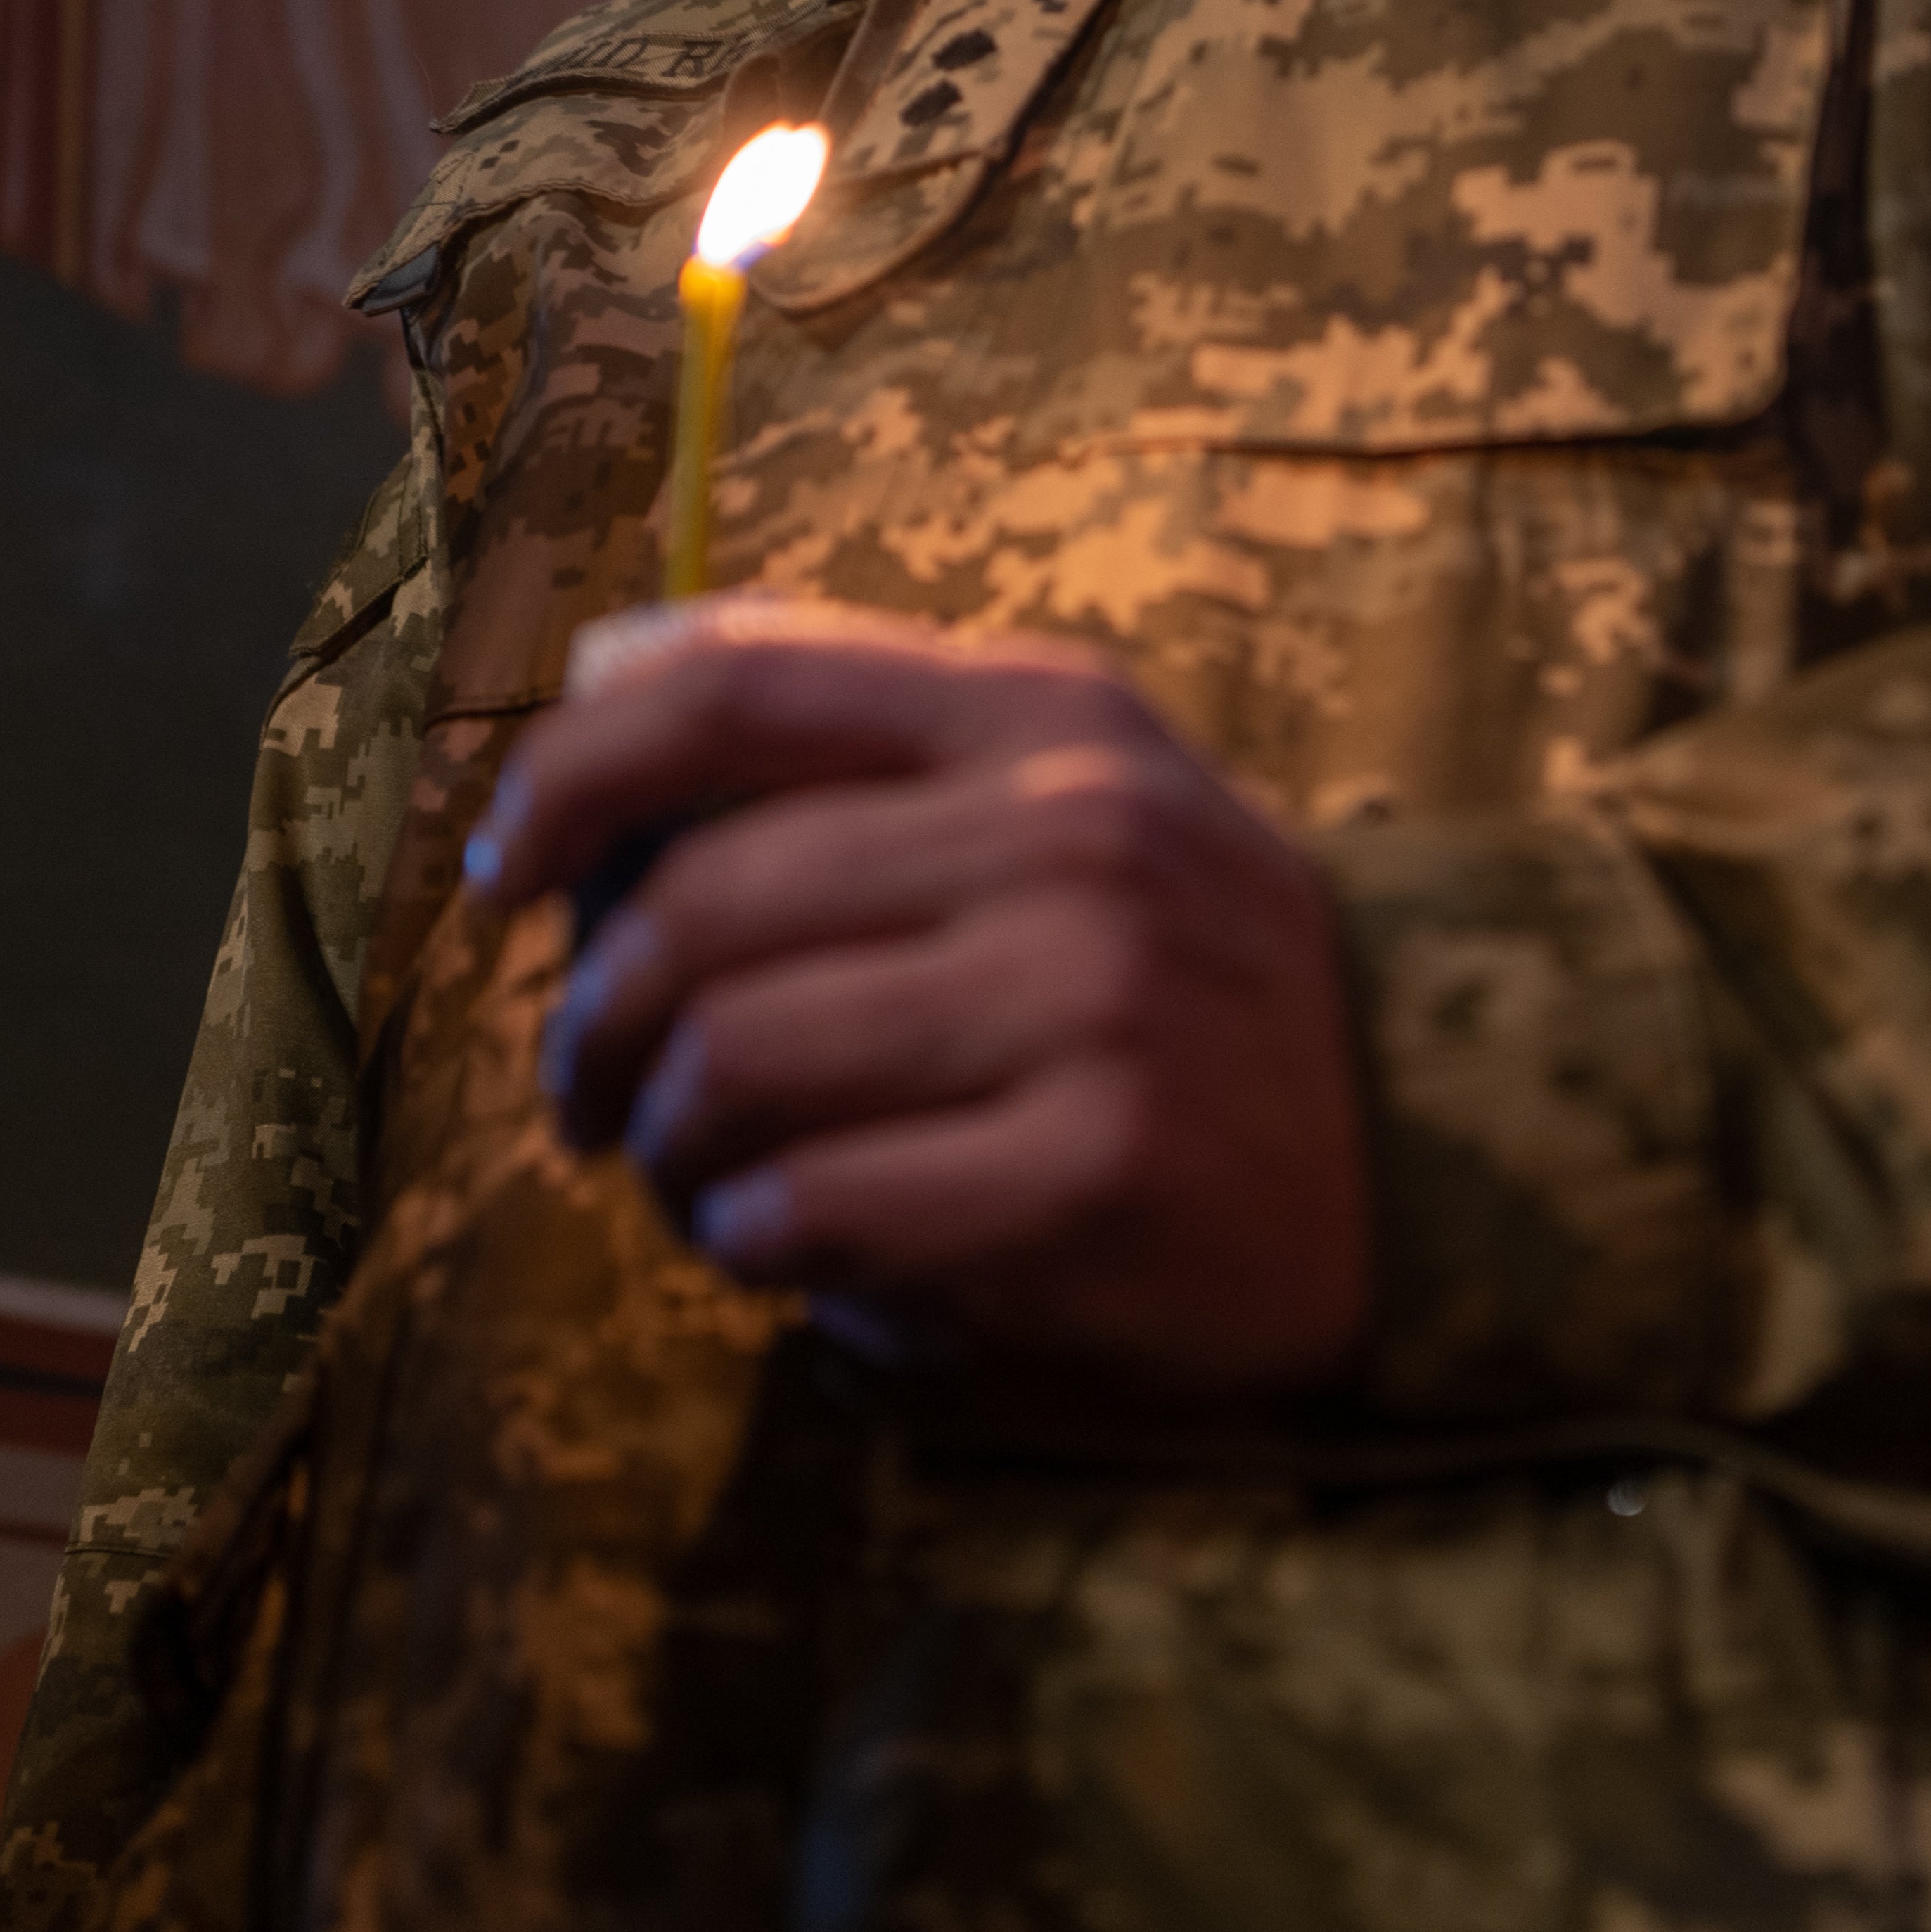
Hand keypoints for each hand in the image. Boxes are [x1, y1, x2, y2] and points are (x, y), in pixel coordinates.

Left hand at [469, 600, 1366, 1396]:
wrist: (1426, 1146)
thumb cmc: (1190, 973)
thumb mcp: (1072, 792)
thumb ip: (868, 737)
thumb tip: (607, 701)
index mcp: (1044, 714)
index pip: (732, 689)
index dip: (569, 774)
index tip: (504, 873)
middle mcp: (1069, 833)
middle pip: (700, 902)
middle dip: (593, 1019)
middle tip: (590, 1089)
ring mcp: (1090, 1003)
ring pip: (735, 1058)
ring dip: (663, 1143)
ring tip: (688, 1174)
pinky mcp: (1092, 1172)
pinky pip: (813, 1205)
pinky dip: (750, 1238)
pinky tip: (780, 1243)